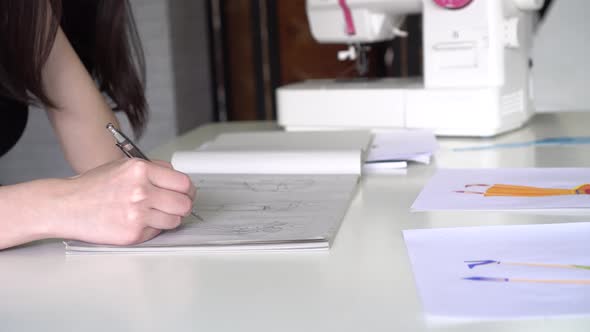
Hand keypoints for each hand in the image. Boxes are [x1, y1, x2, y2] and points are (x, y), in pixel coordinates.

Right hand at [52, 158, 195, 244]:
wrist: (66, 205)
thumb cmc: (94, 186)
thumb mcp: (124, 166)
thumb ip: (154, 169)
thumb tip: (178, 178)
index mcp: (141, 170)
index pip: (183, 183)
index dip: (188, 190)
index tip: (186, 193)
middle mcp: (141, 191)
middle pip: (184, 204)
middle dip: (182, 205)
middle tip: (175, 206)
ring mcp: (137, 214)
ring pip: (175, 220)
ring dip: (168, 218)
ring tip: (152, 213)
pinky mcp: (133, 233)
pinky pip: (157, 232)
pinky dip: (152, 228)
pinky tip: (137, 221)